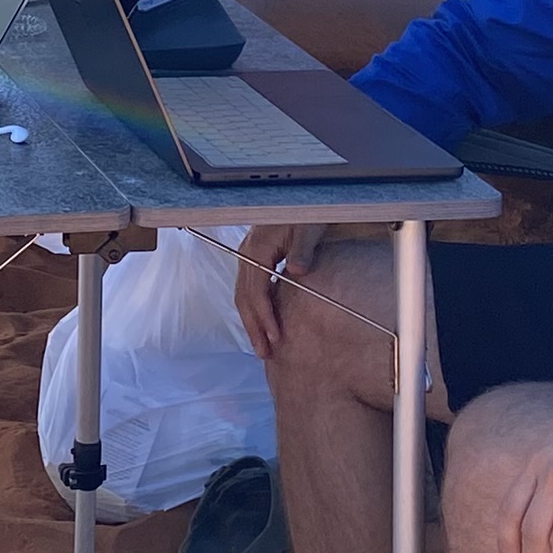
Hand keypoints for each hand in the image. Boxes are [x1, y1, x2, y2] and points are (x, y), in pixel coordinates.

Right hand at [231, 225, 308, 359]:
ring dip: (251, 321)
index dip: (263, 316)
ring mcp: (249, 255)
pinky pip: (249, 288)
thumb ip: (303, 249)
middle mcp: (248, 253)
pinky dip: (254, 308)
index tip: (275, 337)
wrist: (301, 199)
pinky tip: (263, 321)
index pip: (255, 290)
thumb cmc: (307, 212)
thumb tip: (297, 272)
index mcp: (257, 248)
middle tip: (264, 353)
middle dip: (252, 327)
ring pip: (243, 294)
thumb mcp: (309, 228)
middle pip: (244, 297)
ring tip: (261, 345)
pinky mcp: (255, 257)